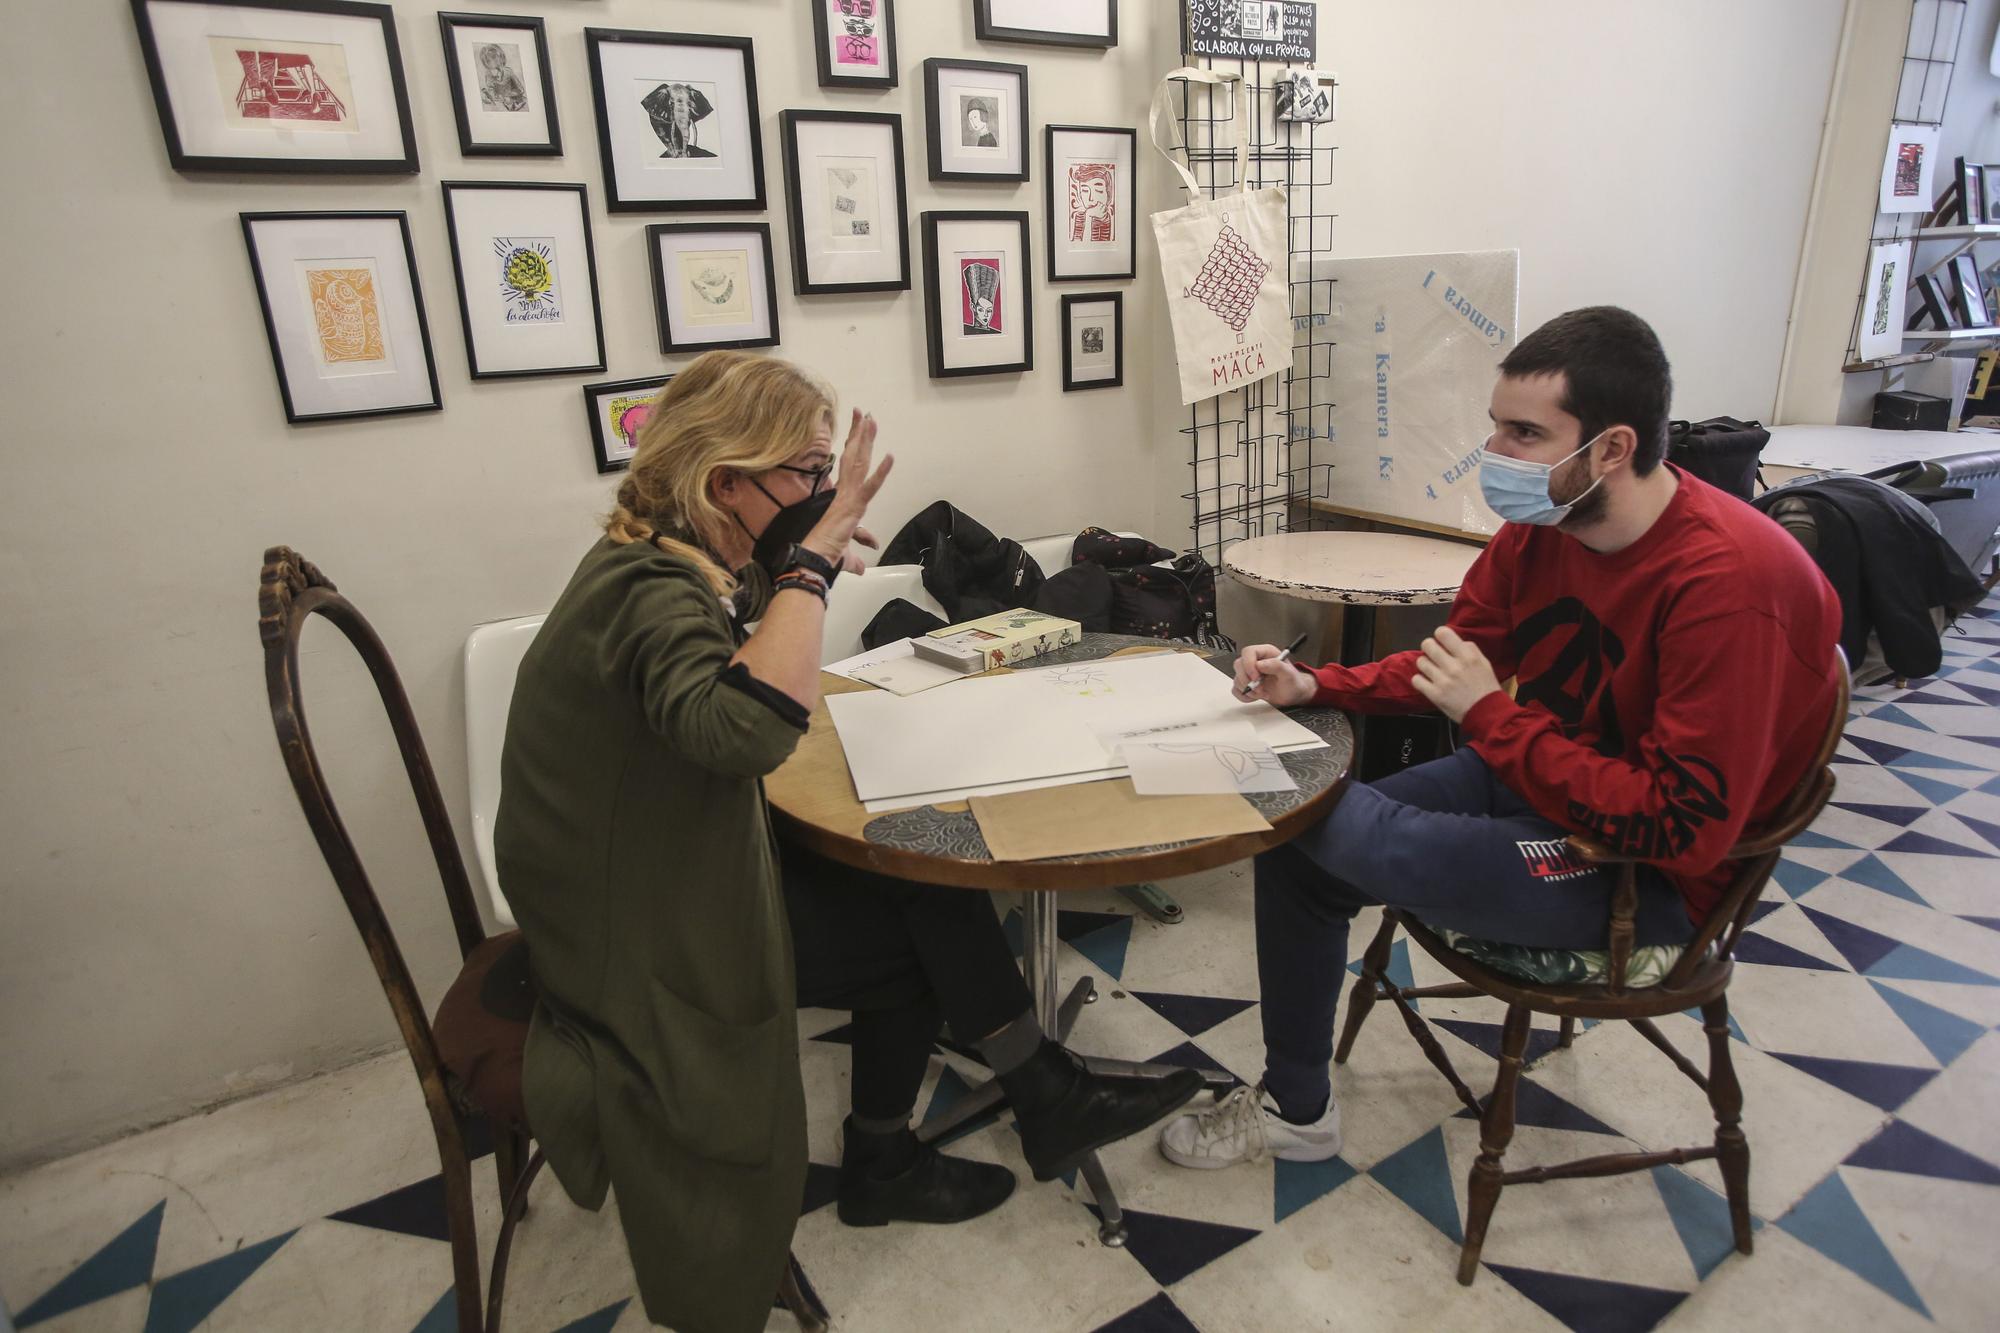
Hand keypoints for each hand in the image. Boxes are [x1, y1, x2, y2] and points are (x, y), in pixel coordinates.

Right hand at [804, 409, 894, 574]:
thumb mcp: (846, 552)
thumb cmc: (825, 555)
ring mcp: (848, 497)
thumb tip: (864, 562)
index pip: (849, 467)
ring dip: (865, 440)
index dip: (853, 446)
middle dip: (859, 433)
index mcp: (843, 498)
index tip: (857, 429)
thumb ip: (856, 551)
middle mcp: (845, 493)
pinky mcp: (852, 506)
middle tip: (864, 412)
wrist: (813, 560)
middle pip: (853, 457)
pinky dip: (881, 473)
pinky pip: (870, 487)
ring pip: (859, 463)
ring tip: (870, 418)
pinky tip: (890, 457)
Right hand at [1232, 643, 1315, 706]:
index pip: (1248, 652)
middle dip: (1247, 680)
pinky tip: (1256, 696)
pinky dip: (1245, 696)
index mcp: (1266, 653)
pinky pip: (1236, 689)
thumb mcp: (1289, 674)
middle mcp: (1256, 661)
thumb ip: (1276, 666)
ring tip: (1263, 693)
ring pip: (1237, 678)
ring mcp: (1250, 673)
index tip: (1256, 677)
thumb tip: (1260, 664)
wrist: (1293, 695)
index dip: (1249, 664)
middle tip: (1260, 688)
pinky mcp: (1247, 684)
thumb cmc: (1293, 682)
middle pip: (1239, 665)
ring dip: (1248, 690)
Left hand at [1410, 626, 1501, 722]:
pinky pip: (1416, 680)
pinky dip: (1420, 680)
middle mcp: (1454, 666)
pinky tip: (1428, 682)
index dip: (1439, 635)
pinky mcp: (1435, 695)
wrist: (1487, 712)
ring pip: (1420, 662)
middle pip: (1427, 645)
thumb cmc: (1486, 687)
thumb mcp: (1484, 663)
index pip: (1443, 633)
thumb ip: (1470, 649)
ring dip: (1425, 664)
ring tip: (1432, 670)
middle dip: (1429, 647)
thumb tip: (1454, 640)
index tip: (1441, 641)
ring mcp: (1443, 681)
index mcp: (1468, 656)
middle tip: (1434, 654)